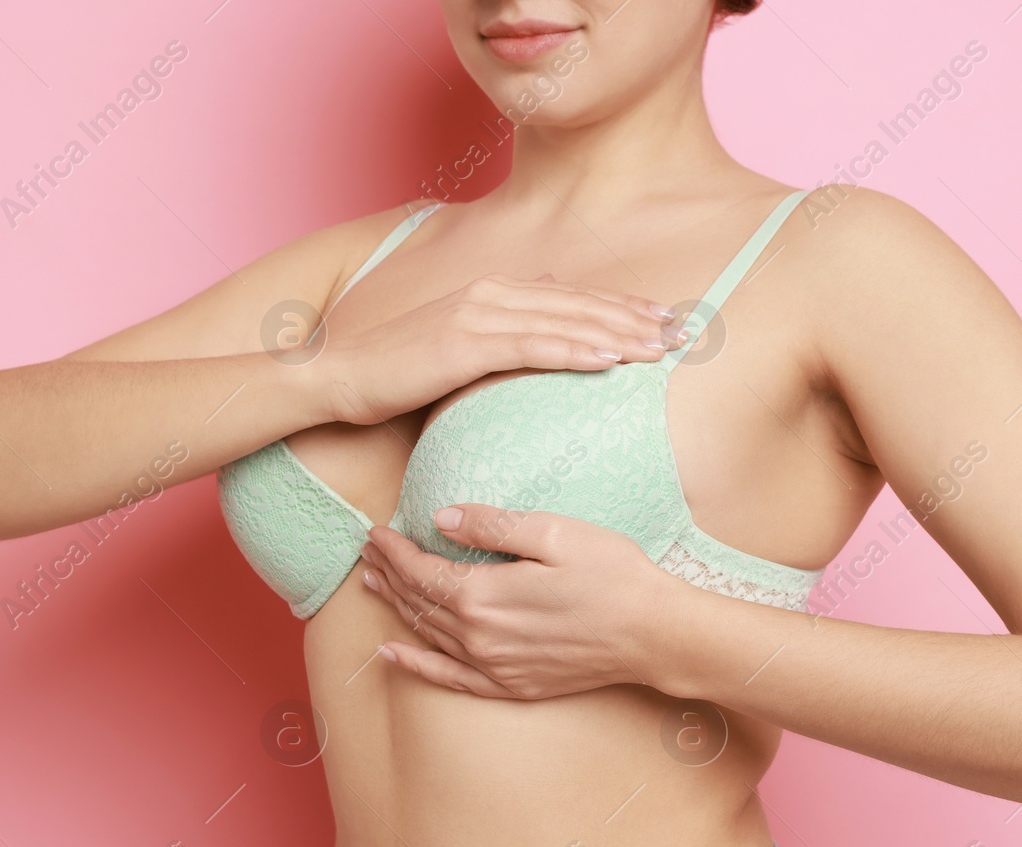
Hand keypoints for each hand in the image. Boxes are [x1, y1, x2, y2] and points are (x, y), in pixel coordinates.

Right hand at [324, 275, 682, 424]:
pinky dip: (575, 351)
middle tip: (682, 331)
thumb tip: (538, 342)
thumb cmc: (395, 375)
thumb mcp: (455, 351)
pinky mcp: (465, 342)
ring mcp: (478, 314)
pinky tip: (610, 360)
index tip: (663, 319)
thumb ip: (498, 341)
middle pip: (579, 305)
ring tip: (660, 347)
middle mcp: (491, 293)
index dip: (620, 306)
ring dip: (618, 333)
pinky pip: (533, 346)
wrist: (339, 378)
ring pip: (566, 321)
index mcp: (492, 292)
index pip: (571, 298)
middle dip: (635, 317)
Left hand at [358, 503, 675, 698]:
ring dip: (396, 607)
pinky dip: (416, 666)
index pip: (420, 570)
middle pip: (418, 602)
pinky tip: (393, 654)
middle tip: (367, 551)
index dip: (393, 549)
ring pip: (427, 635)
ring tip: (372, 583)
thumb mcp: (554, 532)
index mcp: (484, 596)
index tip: (375, 530)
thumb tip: (439, 519)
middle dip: (388, 572)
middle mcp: (479, 638)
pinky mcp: (512, 686)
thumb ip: (491, 526)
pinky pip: (449, 679)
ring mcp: (495, 667)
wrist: (655, 635)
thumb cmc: (612, 576)